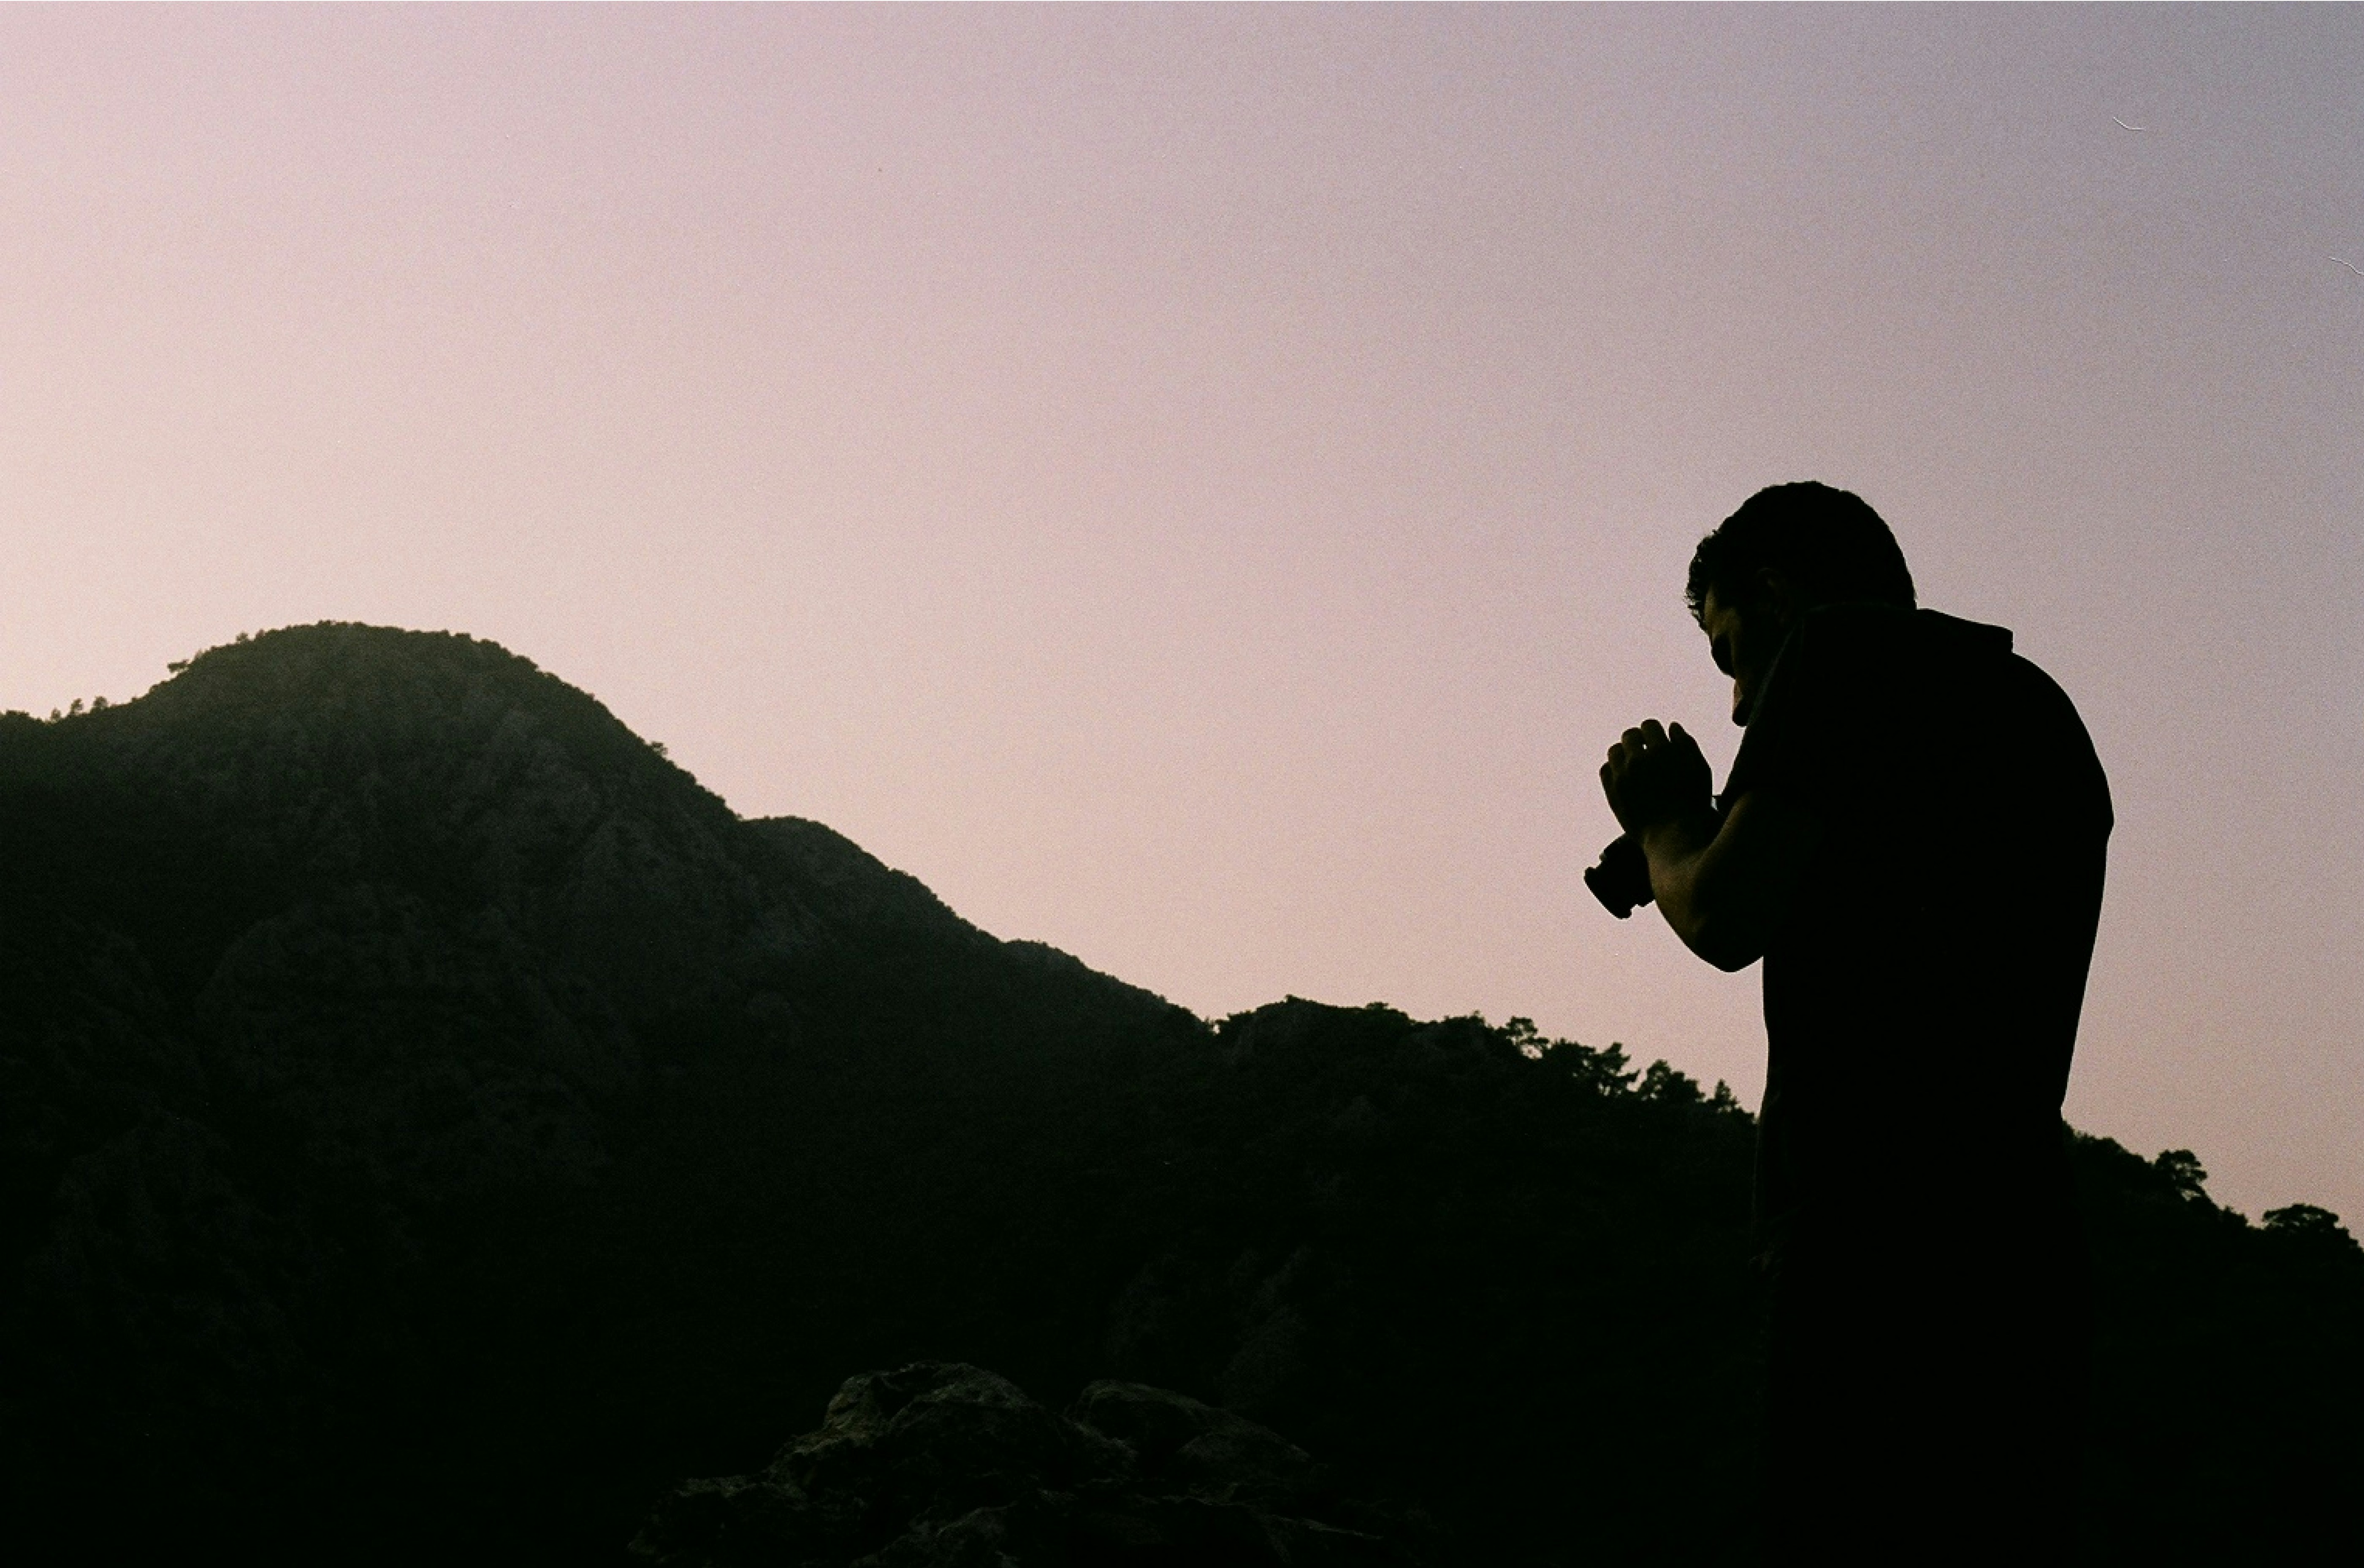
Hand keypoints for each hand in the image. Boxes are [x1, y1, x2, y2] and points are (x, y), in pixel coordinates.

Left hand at [1600, 719, 1711, 836]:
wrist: (1673, 837)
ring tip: (1635, 764)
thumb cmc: (1693, 803)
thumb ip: (1686, 744)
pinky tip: (1626, 777)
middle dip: (1639, 740)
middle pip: (1629, 735)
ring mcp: (1622, 776)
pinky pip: (1605, 769)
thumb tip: (1672, 726)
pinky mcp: (1612, 792)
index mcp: (1662, 751)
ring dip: (1624, 753)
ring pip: (1614, 750)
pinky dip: (1614, 769)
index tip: (1657, 740)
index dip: (1654, 732)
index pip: (1649, 725)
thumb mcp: (1700, 770)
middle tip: (1646, 751)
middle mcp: (1638, 760)